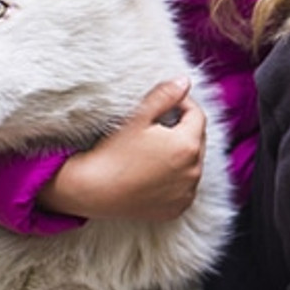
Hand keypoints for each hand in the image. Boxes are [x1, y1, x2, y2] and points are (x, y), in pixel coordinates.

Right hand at [39, 77, 208, 220]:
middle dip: (183, 128)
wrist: (91, 190)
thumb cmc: (112, 152)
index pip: (197, 115)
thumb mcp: (138, 118)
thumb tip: (185, 81)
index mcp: (187, 145)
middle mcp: (193, 171)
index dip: (183, 104)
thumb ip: (164, 96)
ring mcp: (186, 192)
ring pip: (192, 164)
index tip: (167, 103)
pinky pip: (184, 187)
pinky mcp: (177, 208)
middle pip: (197, 139)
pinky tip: (155, 171)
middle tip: (159, 124)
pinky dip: (177, 177)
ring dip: (181, 153)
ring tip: (155, 148)